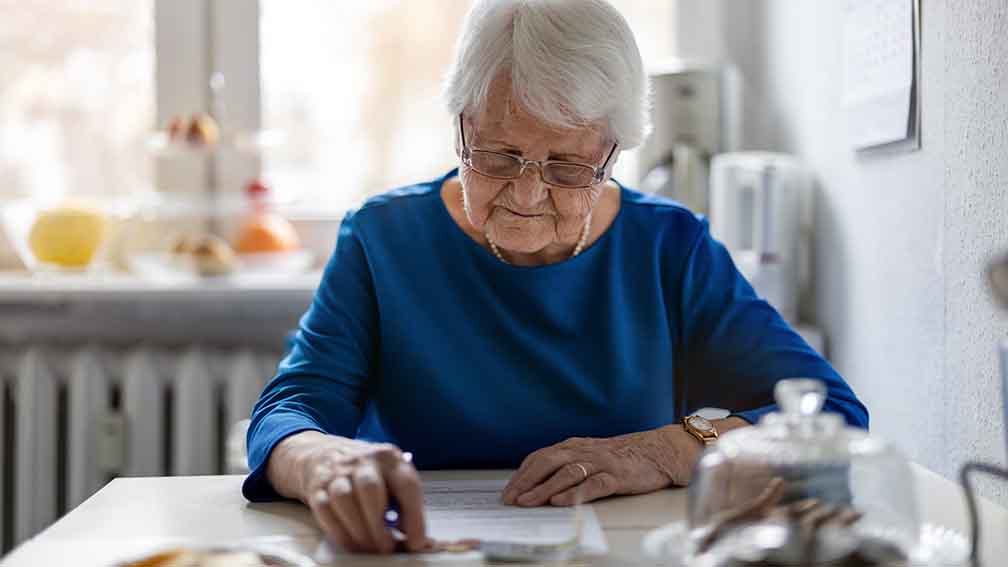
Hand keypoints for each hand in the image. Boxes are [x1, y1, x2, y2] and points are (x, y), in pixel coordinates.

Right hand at [267, 432, 429, 553]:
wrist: (326, 454)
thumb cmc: (367, 473)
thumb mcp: (392, 479)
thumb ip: (405, 508)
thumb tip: (420, 543)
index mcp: (389, 458)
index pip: (407, 485)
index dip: (414, 517)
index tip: (416, 543)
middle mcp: (363, 461)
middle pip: (370, 488)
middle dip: (378, 524)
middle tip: (387, 548)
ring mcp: (337, 472)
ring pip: (344, 499)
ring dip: (359, 530)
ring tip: (370, 548)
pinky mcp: (317, 486)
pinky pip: (325, 510)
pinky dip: (340, 532)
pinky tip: (352, 544)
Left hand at [500, 427, 701, 506]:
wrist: (658, 450)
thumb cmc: (621, 456)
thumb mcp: (589, 455)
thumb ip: (566, 464)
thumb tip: (537, 482)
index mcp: (573, 446)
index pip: (540, 457)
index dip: (522, 474)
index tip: (508, 490)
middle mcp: (583, 451)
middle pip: (548, 462)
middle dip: (526, 481)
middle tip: (511, 499)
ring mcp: (600, 462)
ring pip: (567, 473)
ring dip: (544, 488)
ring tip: (528, 501)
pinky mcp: (617, 476)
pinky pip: (594, 484)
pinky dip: (576, 493)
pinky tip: (561, 501)